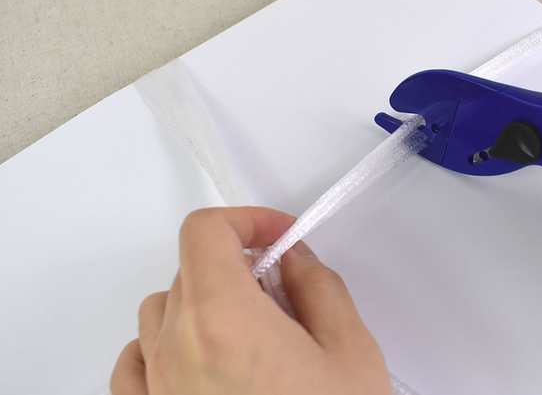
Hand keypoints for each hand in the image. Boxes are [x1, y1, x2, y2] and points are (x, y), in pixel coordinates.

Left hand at [111, 207, 390, 394]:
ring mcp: (155, 390)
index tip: (276, 236)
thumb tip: (295, 260)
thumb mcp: (351, 353)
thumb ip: (320, 288)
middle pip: (188, 270)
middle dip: (237, 265)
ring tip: (246, 327)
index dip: (245, 220)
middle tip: (281, 288)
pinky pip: (132, 364)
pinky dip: (159, 346)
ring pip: (159, 312)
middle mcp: (176, 350)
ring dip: (199, 302)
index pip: (206, 232)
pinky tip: (195, 360)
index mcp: (224, 319)